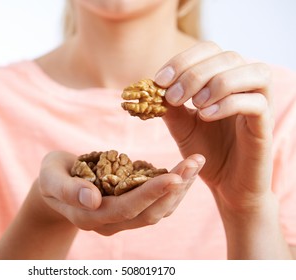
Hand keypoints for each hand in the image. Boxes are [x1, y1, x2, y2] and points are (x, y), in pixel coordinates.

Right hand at [38, 151, 204, 235]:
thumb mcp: (51, 177)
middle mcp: (109, 223)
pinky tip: (184, 172)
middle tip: (194, 162)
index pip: (125, 209)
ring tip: (195, 163)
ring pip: (157, 212)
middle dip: (174, 189)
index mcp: (89, 215)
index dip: (150, 194)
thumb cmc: (52, 176)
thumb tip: (92, 199)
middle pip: (149, 213)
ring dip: (179, 189)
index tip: (173, 176)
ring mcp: (121, 219)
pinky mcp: (129, 210)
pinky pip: (156, 205)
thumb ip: (67, 189)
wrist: (56, 186)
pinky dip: (173, 189)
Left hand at [155, 41, 273, 212]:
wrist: (226, 184)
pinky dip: (229, 104)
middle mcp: (246, 86)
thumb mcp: (182, 125)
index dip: (183, 60)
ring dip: (217, 83)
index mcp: (224, 80)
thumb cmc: (206, 151)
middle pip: (229, 57)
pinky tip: (206, 116)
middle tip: (174, 97)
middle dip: (195, 73)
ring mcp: (260, 104)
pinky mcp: (265, 125)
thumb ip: (170, 106)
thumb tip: (150, 87)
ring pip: (254, 72)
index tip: (161, 80)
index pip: (210, 50)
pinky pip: (257, 103)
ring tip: (195, 105)